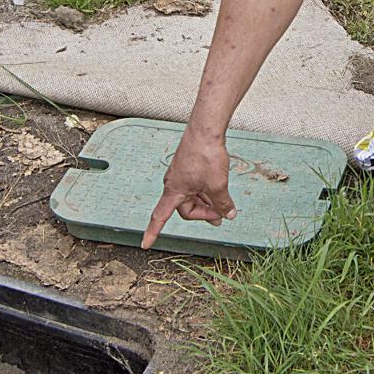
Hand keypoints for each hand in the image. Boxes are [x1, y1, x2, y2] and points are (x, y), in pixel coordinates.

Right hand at [141, 130, 236, 249]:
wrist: (206, 130)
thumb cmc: (206, 155)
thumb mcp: (217, 185)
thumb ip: (222, 204)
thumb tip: (228, 215)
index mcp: (174, 191)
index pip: (160, 216)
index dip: (153, 232)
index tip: (145, 244)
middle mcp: (174, 184)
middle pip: (186, 208)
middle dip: (204, 213)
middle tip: (222, 216)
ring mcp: (181, 175)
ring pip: (193, 197)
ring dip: (207, 202)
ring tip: (224, 203)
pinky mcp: (189, 167)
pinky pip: (196, 186)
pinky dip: (206, 191)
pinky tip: (219, 190)